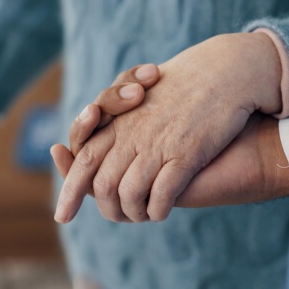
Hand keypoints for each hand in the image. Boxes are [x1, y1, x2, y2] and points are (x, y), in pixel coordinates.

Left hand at [54, 32, 282, 222]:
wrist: (225, 71)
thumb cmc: (187, 83)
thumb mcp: (146, 96)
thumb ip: (124, 121)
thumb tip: (108, 142)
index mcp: (120, 119)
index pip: (85, 158)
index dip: (71, 190)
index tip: (63, 216)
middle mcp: (133, 133)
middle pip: (102, 182)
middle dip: (105, 209)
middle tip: (117, 218)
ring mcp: (158, 144)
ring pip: (129, 193)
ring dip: (134, 213)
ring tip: (143, 215)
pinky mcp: (185, 154)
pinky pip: (161, 194)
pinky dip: (158, 210)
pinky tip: (162, 211)